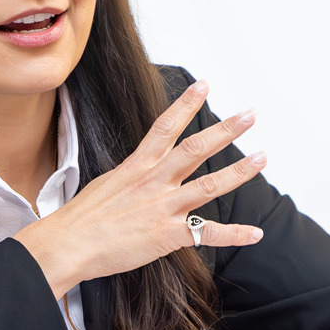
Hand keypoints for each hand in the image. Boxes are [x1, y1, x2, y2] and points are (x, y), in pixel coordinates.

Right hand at [14, 80, 265, 298]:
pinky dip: (234, 234)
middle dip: (225, 130)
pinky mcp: (167, 236)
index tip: (204, 85)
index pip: (165, 126)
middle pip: (195, 149)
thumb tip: (145, 167)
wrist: (67, 245)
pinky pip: (207, 233)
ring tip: (262, 157)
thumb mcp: (107, 182)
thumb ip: (133, 174)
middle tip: (250, 115)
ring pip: (209, 185)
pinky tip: (256, 233)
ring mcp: (162, 207)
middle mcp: (153, 181)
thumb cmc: (82, 217)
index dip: (186, 104)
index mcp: (137, 166)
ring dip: (239, 172)